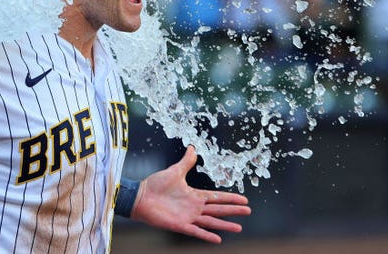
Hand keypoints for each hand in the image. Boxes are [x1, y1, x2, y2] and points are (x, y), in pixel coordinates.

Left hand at [131, 146, 250, 242]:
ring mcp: (188, 217)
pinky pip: (196, 231)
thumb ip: (186, 162)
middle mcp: (194, 207)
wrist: (140, 196)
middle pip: (218, 209)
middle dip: (233, 210)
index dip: (230, 198)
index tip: (244, 199)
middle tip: (248, 211)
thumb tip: (192, 148)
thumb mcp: (174, 171)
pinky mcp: (180, 225)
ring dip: (224, 224)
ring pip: (211, 221)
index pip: (217, 197)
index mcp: (194, 195)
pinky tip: (218, 239)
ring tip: (238, 228)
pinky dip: (207, 235)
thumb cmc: (156, 185)